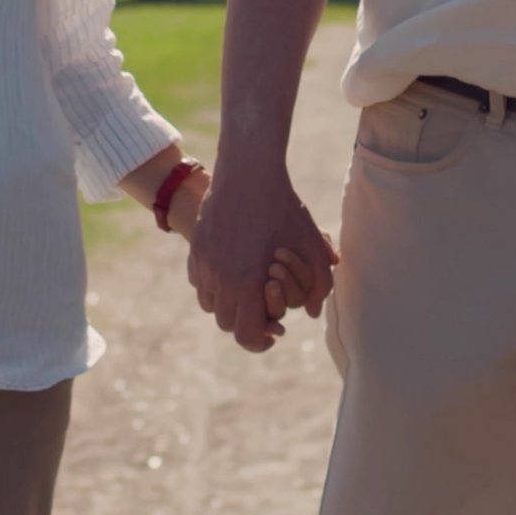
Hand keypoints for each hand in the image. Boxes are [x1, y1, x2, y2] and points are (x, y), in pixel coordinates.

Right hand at [190, 159, 328, 351]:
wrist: (249, 172)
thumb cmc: (284, 209)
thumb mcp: (312, 246)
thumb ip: (320, 284)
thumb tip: (312, 311)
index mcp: (247, 284)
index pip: (245, 335)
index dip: (259, 342)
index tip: (272, 335)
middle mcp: (220, 279)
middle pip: (227, 323)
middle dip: (246, 321)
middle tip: (263, 310)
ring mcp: (204, 264)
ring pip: (210, 304)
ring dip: (228, 304)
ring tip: (247, 291)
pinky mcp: (196, 249)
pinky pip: (199, 282)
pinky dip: (213, 285)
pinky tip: (231, 271)